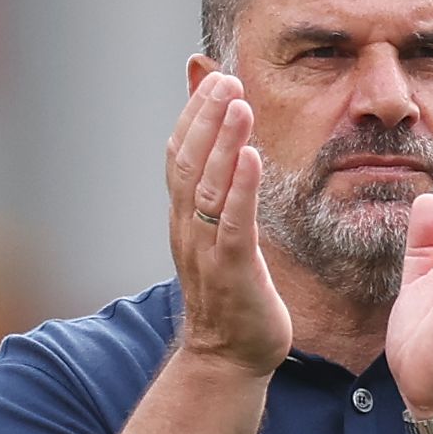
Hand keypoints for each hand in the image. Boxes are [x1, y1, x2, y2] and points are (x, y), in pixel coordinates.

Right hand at [169, 71, 292, 379]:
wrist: (230, 356)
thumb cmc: (232, 292)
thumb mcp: (221, 233)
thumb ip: (220, 190)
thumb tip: (226, 150)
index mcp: (184, 217)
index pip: (179, 153)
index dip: (193, 113)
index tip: (213, 77)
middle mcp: (187, 228)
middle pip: (188, 161)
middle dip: (206, 116)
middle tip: (226, 79)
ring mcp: (206, 250)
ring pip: (207, 186)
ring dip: (223, 142)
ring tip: (240, 104)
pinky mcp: (233, 272)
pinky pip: (233, 224)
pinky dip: (241, 189)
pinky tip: (253, 158)